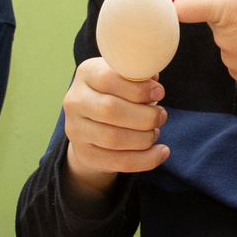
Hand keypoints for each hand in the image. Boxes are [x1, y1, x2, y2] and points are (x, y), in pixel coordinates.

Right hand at [61, 56, 167, 194]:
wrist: (92, 126)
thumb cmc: (117, 94)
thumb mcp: (124, 79)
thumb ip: (139, 77)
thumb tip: (154, 81)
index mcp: (86, 75)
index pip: (107, 79)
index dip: (138, 88)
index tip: (159, 93)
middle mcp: (75, 102)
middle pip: (110, 110)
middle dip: (145, 116)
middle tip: (161, 116)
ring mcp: (76, 130)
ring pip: (114, 139)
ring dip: (145, 138)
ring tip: (155, 132)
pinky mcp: (85, 155)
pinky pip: (118, 162)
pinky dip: (146, 159)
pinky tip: (161, 152)